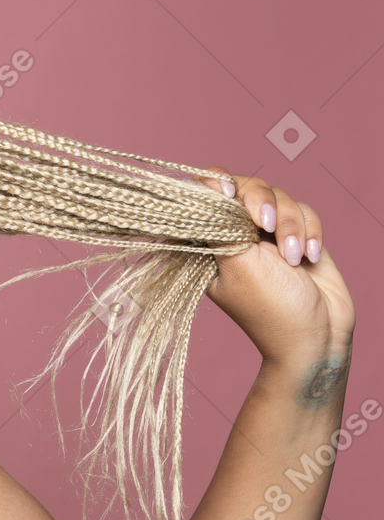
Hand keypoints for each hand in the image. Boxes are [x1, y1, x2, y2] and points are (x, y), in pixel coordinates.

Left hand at [193, 166, 354, 366]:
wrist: (317, 334)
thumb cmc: (270, 307)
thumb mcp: (237, 263)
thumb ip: (221, 224)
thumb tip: (202, 189)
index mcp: (210, 241)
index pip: (204, 194)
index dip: (214, 185)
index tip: (226, 192)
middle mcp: (237, 233)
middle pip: (244, 186)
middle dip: (261, 201)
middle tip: (266, 224)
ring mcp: (267, 233)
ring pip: (278, 196)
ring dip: (290, 225)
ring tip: (293, 258)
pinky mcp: (297, 235)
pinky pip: (304, 210)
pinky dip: (310, 231)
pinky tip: (309, 258)